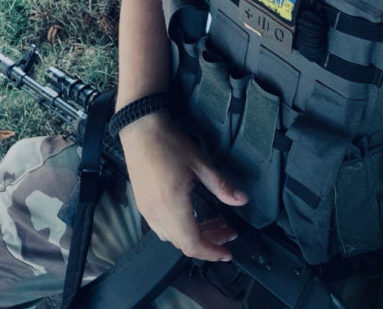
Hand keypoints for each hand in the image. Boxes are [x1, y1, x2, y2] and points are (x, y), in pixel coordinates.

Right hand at [119, 111, 247, 260]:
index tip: (228, 252)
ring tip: (215, 222)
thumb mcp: (200, 163)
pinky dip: (180, 228)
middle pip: (183, 243)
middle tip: (228, 231)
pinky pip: (162, 227)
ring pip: (172, 237)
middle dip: (209, 242)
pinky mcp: (142, 204)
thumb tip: (242, 200)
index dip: (212, 252)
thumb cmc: (169, 143)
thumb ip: (221, 186)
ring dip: (195, 235)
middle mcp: (156, 214)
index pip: (193, 244)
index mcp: (172, 206)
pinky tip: (192, 215)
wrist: (141, 129)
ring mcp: (146, 210)